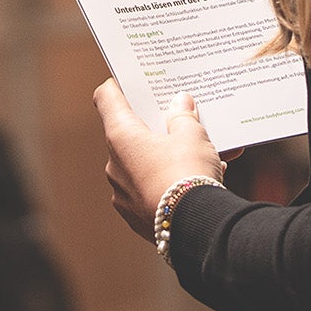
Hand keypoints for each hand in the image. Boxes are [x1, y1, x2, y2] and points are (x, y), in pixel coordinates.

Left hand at [93, 81, 225, 238]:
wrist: (196, 229)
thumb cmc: (188, 173)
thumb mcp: (192, 135)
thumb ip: (183, 115)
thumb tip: (180, 103)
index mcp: (121, 136)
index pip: (106, 98)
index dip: (119, 86)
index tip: (134, 81)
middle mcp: (114, 164)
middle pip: (129, 133)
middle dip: (155, 125)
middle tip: (179, 117)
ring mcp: (123, 193)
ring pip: (145, 163)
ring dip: (168, 155)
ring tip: (204, 152)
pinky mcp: (137, 216)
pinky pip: (152, 189)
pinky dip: (171, 181)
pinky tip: (203, 177)